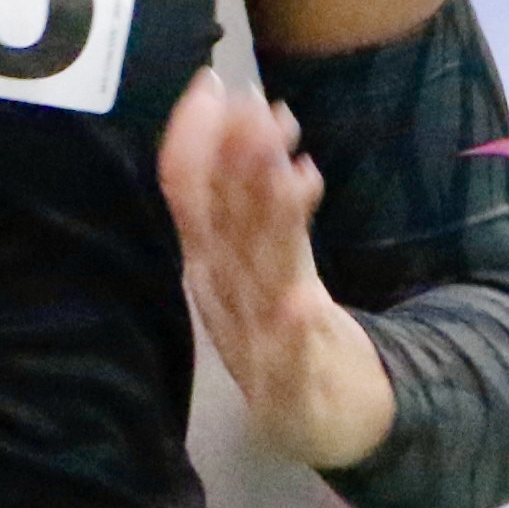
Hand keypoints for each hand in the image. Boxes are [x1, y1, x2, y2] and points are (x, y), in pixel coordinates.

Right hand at [159, 72, 396, 470]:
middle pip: (227, 228)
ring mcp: (259, 342)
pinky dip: (293, 332)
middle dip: (236, 169)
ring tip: (284, 172)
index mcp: (211, 263)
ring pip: (261, 276)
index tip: (210, 86)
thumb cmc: (279, 327)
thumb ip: (242, 184)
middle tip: (252, 110)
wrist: (318, 422)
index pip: (190, 198)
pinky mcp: (296, 386)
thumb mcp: (257, 249)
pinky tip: (299, 305)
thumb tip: (226, 103)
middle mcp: (226, 296)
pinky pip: (294, 358)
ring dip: (267, 226)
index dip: (196, 144)